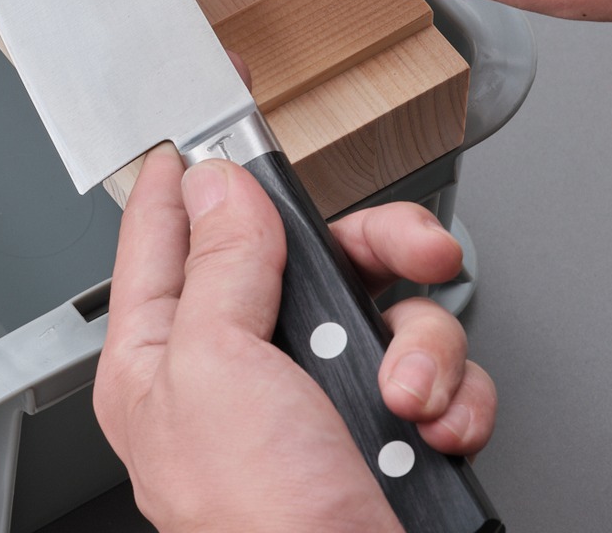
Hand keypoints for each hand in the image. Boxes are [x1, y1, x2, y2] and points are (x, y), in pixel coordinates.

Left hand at [94, 145, 495, 532]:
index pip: (165, 232)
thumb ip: (221, 266)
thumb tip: (222, 187)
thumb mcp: (216, 370)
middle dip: (369, 252)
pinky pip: (431, 366)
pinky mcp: (383, 427)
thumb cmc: (258, 525)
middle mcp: (237, 368)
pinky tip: (433, 430)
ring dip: (420, 344)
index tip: (199, 118)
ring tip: (411, 394)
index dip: (184, 171)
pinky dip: (447, 395)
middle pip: (298, 253)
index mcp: (164, 353)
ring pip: (381, 304)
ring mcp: (314, 397)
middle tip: (411, 252)